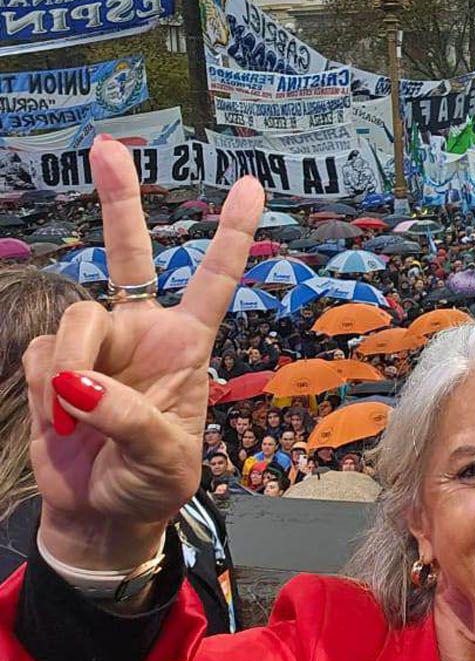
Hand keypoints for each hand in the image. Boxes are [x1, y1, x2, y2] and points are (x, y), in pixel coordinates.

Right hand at [25, 138, 263, 569]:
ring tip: (77, 418)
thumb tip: (77, 382)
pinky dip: (44, 391)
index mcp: (187, 344)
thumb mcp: (164, 459)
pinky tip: (60, 421)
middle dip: (119, 199)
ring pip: (73, 319)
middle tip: (107, 147)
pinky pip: (38, 356)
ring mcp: (95, 345)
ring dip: (70, 366)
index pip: (214, 279)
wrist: (104, 514)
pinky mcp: (50, 363)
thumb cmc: (153, 484)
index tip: (250, 184)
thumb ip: (129, 418)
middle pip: (128, 252)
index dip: (232, 233)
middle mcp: (141, 332)